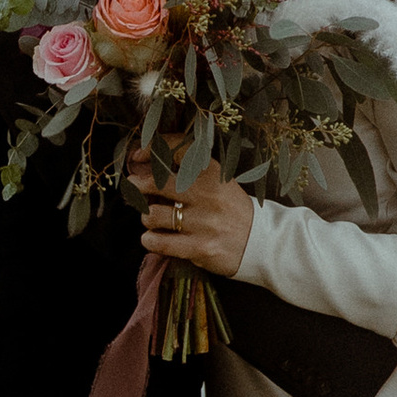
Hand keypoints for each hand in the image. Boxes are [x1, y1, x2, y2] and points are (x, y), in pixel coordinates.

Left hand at [133, 154, 254, 276]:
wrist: (261, 242)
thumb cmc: (232, 209)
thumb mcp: (219, 180)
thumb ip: (189, 171)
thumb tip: (146, 164)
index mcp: (213, 173)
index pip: (176, 150)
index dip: (151, 149)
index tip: (137, 156)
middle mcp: (207, 194)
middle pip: (156, 184)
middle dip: (138, 186)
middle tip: (134, 188)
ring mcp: (203, 222)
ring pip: (153, 215)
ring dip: (147, 217)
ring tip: (153, 219)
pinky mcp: (200, 247)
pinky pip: (159, 242)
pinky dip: (149, 240)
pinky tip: (152, 238)